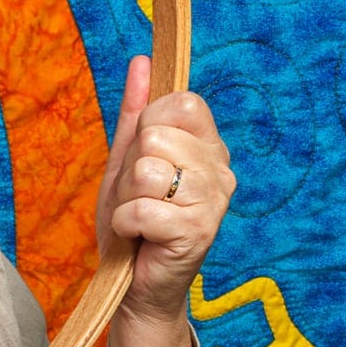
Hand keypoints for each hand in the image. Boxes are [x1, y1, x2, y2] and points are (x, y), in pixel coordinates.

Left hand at [98, 56, 234, 327]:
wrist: (134, 285)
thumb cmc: (133, 222)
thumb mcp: (127, 161)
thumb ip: (135, 112)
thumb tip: (142, 61)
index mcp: (208, 147)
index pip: (182, 102)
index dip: (150, 124)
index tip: (146, 157)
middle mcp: (220, 170)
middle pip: (156, 136)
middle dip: (130, 169)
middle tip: (139, 197)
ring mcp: (214, 201)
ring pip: (146, 171)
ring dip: (126, 198)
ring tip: (139, 218)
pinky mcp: (199, 231)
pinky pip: (140, 208)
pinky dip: (125, 224)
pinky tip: (139, 237)